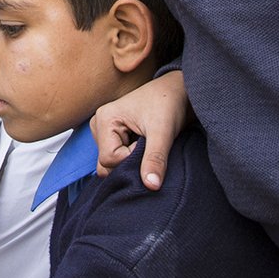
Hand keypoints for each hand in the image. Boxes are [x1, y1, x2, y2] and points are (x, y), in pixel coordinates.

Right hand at [90, 70, 188, 191]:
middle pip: (106, 163)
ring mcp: (106, 131)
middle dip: (129, 163)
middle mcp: (99, 124)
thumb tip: (151, 186)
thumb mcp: (163, 132)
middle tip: (148, 146)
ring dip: (130, 161)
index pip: (109, 159)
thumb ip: (155, 159)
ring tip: (147, 145)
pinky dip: (131, 159)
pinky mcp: (114, 136)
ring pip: (110, 163)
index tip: (149, 143)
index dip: (131, 159)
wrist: (179, 91)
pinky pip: (116, 159)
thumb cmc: (169, 103)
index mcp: (104, 119)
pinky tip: (144, 147)